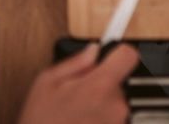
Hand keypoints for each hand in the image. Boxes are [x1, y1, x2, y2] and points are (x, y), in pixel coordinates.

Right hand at [18, 43, 138, 123]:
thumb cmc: (40, 122)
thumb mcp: (47, 82)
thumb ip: (76, 62)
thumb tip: (93, 51)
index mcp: (99, 86)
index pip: (128, 56)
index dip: (119, 53)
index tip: (110, 56)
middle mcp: (116, 106)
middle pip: (121, 81)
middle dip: (103, 83)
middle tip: (80, 92)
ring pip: (116, 102)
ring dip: (102, 104)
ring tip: (79, 112)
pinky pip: (113, 120)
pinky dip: (101, 120)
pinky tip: (82, 122)